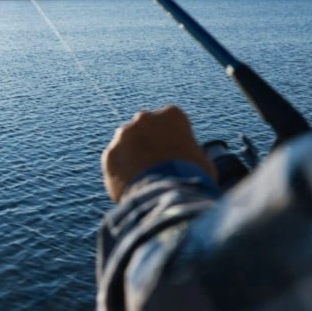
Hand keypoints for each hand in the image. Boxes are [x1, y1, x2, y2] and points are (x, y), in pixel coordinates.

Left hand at [101, 105, 216, 202]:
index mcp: (171, 115)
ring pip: (126, 145)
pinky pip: (115, 164)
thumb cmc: (193, 177)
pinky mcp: (109, 154)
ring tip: (143, 179)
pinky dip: (121, 174)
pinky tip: (132, 187)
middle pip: (144, 130)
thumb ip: (190, 153)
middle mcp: (144, 118)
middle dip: (147, 144)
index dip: (172, 140)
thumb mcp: (202, 160)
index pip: (169, 123)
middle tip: (155, 166)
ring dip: (132, 158)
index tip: (173, 154)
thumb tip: (189, 162)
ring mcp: (124, 135)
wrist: (168, 195)